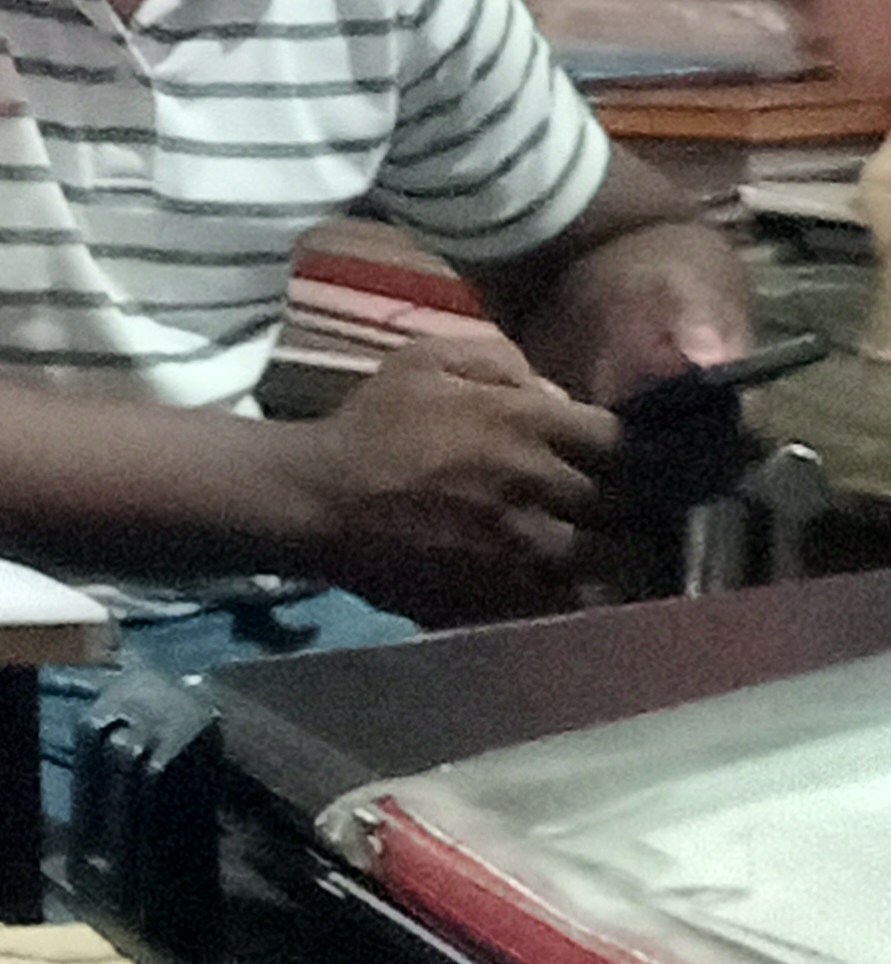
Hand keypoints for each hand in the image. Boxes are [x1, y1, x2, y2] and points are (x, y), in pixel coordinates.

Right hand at [274, 349, 619, 620]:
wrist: (321, 500)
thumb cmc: (375, 423)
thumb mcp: (428, 359)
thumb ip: (501, 362)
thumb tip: (558, 396)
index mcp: (524, 424)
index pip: (624, 441)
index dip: (642, 451)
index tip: (639, 457)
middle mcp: (537, 488)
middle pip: (631, 506)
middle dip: (640, 506)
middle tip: (641, 507)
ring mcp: (525, 552)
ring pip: (612, 563)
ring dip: (620, 555)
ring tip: (620, 551)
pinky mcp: (506, 600)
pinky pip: (572, 604)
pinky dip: (584, 595)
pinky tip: (579, 584)